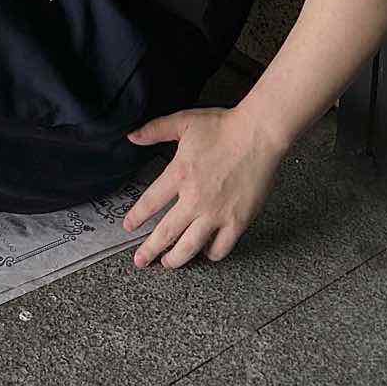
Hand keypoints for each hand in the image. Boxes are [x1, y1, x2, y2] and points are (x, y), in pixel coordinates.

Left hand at [122, 105, 287, 267]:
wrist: (258, 135)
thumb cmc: (223, 127)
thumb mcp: (183, 121)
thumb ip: (154, 130)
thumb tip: (131, 136)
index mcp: (179, 174)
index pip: (150, 203)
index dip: (136, 217)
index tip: (128, 227)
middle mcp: (195, 199)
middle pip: (166, 233)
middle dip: (150, 250)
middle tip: (141, 260)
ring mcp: (217, 214)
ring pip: (190, 247)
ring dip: (175, 259)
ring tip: (168, 263)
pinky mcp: (238, 221)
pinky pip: (221, 248)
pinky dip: (210, 254)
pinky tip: (204, 253)